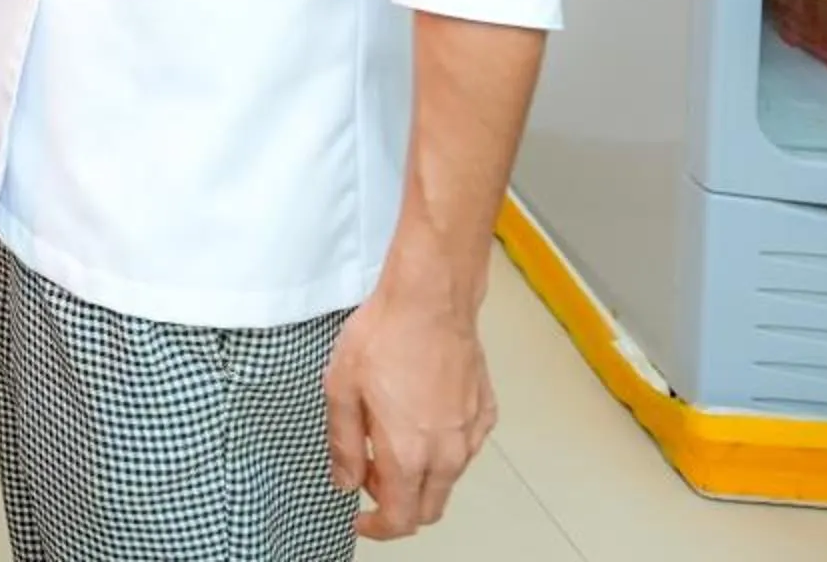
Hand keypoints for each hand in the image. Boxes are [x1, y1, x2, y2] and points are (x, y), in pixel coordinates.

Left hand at [324, 285, 496, 540]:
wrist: (431, 298)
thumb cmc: (386, 334)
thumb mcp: (342, 389)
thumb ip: (344, 444)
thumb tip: (346, 481)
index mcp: (410, 454)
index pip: (400, 520)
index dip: (377, 528)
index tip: (361, 518)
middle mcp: (448, 452)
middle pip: (428, 508)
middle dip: (397, 504)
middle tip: (369, 472)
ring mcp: (472, 433)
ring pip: (447, 478)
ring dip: (418, 475)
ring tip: (389, 435)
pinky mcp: (485, 412)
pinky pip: (464, 447)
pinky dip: (440, 448)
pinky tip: (419, 416)